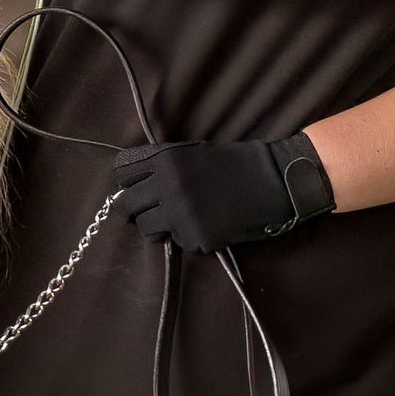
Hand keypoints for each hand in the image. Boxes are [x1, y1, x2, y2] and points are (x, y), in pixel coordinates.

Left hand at [111, 134, 334, 253]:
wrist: (272, 181)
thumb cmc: (232, 164)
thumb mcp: (192, 153)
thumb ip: (161, 165)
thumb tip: (131, 183)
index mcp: (165, 160)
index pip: (122, 174)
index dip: (128, 183)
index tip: (136, 189)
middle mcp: (168, 186)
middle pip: (127, 206)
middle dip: (137, 211)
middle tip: (151, 212)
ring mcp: (181, 214)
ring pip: (147, 230)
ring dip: (159, 227)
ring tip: (179, 220)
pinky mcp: (196, 237)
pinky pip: (178, 241)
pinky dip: (188, 237)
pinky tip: (207, 225)